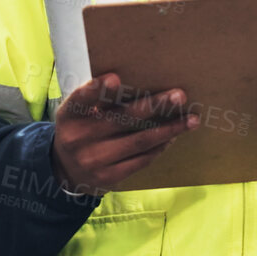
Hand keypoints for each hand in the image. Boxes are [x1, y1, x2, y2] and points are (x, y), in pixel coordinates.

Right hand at [51, 74, 197, 194]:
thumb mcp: (77, 113)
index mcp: (70, 115)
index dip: (97, 89)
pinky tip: (173, 137)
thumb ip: (96, 98)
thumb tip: (137, 81)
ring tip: (191, 119)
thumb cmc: (79, 130)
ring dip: (169, 129)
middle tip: (179, 95)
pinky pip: (141, 160)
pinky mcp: (109, 177)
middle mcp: (79, 138)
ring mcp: (95, 160)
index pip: (82, 99)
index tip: (115, 78)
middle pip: (122, 118)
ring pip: (139, 141)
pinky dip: (160, 147)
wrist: (65, 172)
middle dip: (154, 106)